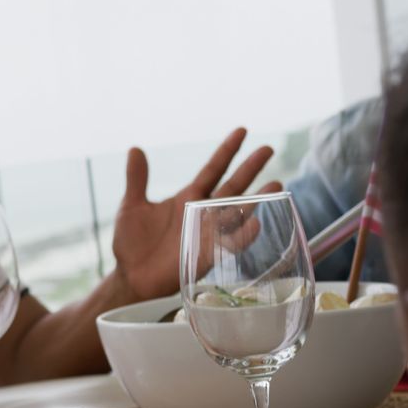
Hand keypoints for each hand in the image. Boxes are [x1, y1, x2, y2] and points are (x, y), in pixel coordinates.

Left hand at [112, 128, 280, 300]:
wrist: (131, 276)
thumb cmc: (132, 242)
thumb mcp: (132, 206)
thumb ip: (137, 179)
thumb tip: (135, 148)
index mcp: (187, 198)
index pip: (213, 170)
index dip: (227, 151)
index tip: (241, 131)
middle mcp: (203, 213)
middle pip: (232, 186)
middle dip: (250, 168)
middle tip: (268, 149)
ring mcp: (208, 234)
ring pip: (238, 213)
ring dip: (256, 200)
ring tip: (276, 185)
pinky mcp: (208, 256)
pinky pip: (230, 244)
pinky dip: (243, 235)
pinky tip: (256, 223)